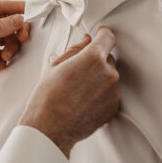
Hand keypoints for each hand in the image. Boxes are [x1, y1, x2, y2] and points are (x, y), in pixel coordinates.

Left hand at [0, 0, 30, 100]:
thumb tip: (19, 19)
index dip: (17, 8)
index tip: (33, 12)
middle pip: (7, 24)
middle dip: (16, 32)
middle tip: (23, 40)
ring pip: (6, 40)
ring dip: (9, 49)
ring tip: (3, 58)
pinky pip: (1, 54)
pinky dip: (2, 61)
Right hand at [19, 27, 119, 155]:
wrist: (50, 128)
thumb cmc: (48, 98)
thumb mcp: (55, 66)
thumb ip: (75, 50)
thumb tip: (86, 42)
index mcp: (93, 58)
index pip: (108, 37)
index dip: (103, 34)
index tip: (100, 35)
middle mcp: (108, 74)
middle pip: (108, 58)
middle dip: (96, 61)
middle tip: (78, 71)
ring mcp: (113, 92)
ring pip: (109, 77)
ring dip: (99, 79)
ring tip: (78, 90)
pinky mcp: (113, 108)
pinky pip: (111, 95)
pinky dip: (101, 95)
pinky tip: (83, 100)